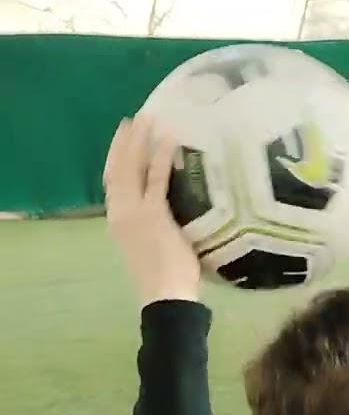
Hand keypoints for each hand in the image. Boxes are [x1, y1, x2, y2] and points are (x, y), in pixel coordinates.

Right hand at [103, 116, 200, 306]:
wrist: (164, 295)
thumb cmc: (165, 274)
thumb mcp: (152, 241)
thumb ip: (155, 220)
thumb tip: (170, 203)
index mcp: (118, 219)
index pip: (113, 181)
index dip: (117, 157)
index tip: (124, 138)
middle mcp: (120, 212)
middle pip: (117, 168)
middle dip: (125, 142)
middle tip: (134, 118)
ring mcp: (134, 212)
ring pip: (132, 168)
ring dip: (139, 141)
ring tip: (148, 119)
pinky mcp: (152, 215)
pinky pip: (156, 180)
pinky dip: (160, 158)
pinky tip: (168, 140)